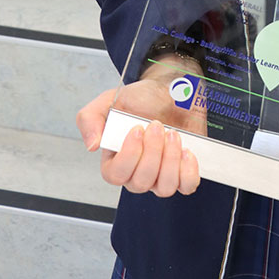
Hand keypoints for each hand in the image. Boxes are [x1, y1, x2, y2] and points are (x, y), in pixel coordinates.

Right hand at [76, 72, 202, 197]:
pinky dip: (189, 171)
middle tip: (156, 125)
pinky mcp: (183, 171)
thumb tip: (92, 145)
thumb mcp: (109, 100)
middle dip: (152, 152)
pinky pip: (187, 186)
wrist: (169, 90)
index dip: (129, 155)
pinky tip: (187, 150)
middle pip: (141, 183)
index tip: (137, 129)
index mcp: (116, 159)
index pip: (116, 175)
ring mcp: (161, 175)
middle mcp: (137, 172)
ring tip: (173, 133)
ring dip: (170, 159)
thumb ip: (90, 119)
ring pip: (164, 187)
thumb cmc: (140, 98)